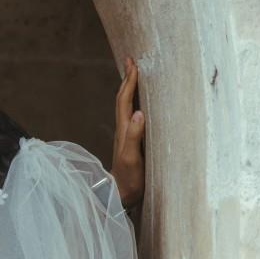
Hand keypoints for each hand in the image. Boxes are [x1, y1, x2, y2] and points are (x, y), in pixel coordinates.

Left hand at [110, 56, 145, 207]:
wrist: (120, 197)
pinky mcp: (131, 144)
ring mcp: (125, 137)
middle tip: (131, 61)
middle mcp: (122, 131)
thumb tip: (138, 112)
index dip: (129, 82)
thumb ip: (134, 136)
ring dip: (129, 90)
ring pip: (125, 108)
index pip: (124, 101)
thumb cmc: (128, 181)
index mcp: (123, 131)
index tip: (133, 64)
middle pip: (122, 101)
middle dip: (127, 80)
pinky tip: (140, 106)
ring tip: (134, 77)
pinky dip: (134, 105)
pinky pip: (131, 118)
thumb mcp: (131, 158)